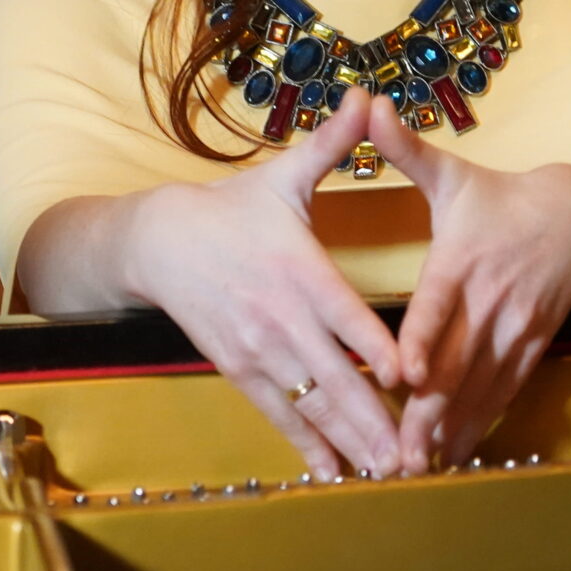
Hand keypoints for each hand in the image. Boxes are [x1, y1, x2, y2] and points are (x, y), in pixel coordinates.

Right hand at [124, 91, 403, 477]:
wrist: (157, 242)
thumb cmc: (231, 208)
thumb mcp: (282, 175)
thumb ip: (331, 144)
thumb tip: (366, 96)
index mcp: (297, 267)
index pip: (342, 313)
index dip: (374, 345)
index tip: (411, 374)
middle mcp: (278, 316)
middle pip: (332, 374)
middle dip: (373, 417)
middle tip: (413, 454)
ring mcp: (257, 349)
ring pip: (309, 402)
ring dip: (347, 440)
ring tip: (386, 474)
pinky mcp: (238, 369)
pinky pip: (278, 414)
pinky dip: (306, 445)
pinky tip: (334, 474)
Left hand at [365, 108, 570, 471]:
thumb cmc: (500, 197)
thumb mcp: (453, 173)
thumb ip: (405, 148)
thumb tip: (369, 104)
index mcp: (463, 260)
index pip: (440, 305)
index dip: (424, 338)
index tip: (405, 372)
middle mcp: (490, 300)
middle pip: (458, 362)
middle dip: (428, 410)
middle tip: (399, 451)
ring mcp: (515, 328)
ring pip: (482, 387)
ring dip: (452, 428)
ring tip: (421, 467)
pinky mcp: (532, 346)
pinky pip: (506, 392)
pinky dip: (482, 425)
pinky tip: (457, 456)